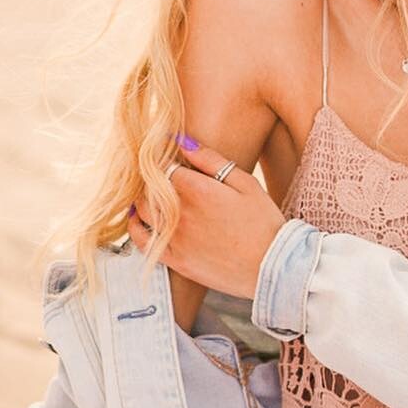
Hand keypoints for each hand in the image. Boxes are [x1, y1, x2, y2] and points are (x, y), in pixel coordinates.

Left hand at [125, 136, 286, 299]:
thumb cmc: (263, 221)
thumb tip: (180, 141)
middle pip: (148, 186)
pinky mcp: (174, 260)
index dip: (163, 159)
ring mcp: (174, 238)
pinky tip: (140, 218)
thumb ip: (210, 159)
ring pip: (142, 209)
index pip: (162, 164)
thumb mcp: (245, 182)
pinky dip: (135, 226)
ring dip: (144, 198)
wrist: (272, 266)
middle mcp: (179, 213)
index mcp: (196, 189)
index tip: (168, 158)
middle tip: (162, 176)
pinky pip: (141, 240)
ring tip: (154, 194)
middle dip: (152, 178)